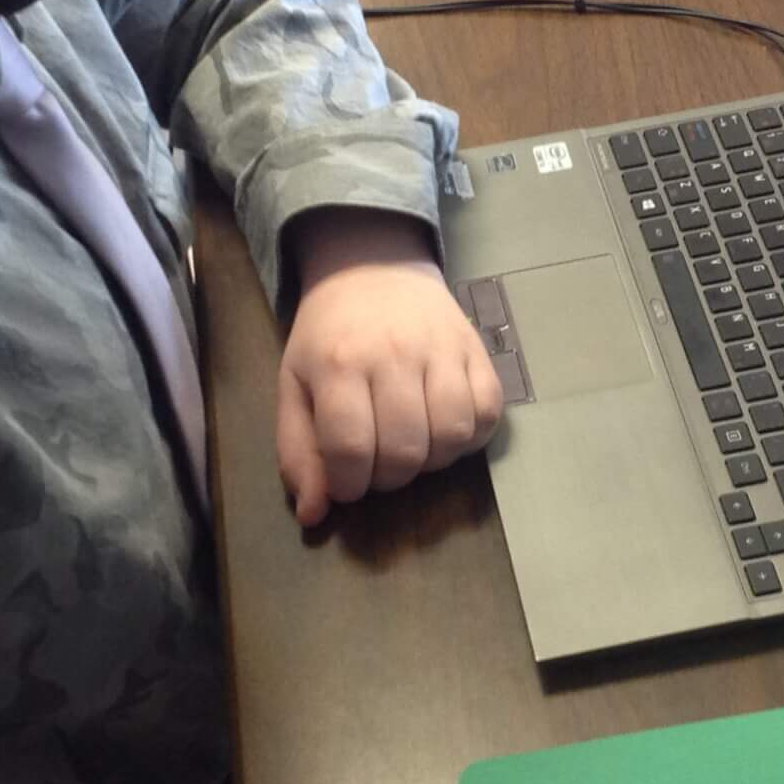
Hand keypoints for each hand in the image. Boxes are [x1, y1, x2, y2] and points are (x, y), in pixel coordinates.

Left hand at [277, 209, 503, 524]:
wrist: (373, 268)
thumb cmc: (328, 336)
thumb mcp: (294, 386)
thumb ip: (299, 452)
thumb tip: (313, 515)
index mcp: (339, 363)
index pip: (351, 448)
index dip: (349, 484)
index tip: (347, 481)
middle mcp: (395, 354)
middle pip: (405, 451)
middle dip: (389, 478)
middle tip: (378, 464)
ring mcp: (443, 349)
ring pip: (452, 437)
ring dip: (431, 462)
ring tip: (412, 446)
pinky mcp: (478, 349)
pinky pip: (489, 414)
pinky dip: (470, 436)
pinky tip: (444, 427)